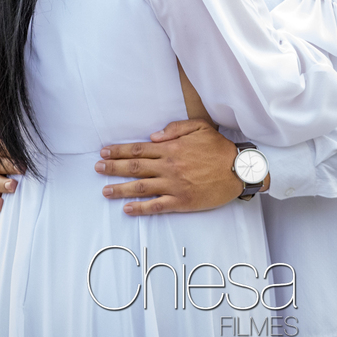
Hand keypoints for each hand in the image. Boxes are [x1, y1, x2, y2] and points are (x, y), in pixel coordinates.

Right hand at [0, 139, 21, 212]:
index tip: (21, 153)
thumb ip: (21, 142)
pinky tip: (1, 204)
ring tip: (14, 186)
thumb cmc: (25, 152)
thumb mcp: (20, 146)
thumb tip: (33, 132)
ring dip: (4, 184)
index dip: (8, 149)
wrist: (26, 169)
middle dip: (10, 166)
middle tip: (23, 169)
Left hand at [95, 119, 262, 214]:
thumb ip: (175, 128)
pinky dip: (140, 208)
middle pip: (134, 167)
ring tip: (105, 190)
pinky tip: (127, 209)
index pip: (138, 149)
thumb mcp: (199, 127)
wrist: (239, 170)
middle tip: (97, 169)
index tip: (104, 152)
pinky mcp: (182, 201)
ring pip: (140, 188)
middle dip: (113, 168)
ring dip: (120, 189)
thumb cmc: (219, 148)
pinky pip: (156, 206)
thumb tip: (153, 136)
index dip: (119, 151)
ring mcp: (174, 185)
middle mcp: (169, 167)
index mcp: (171, 148)